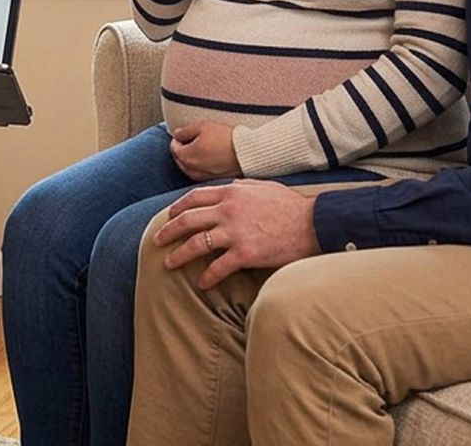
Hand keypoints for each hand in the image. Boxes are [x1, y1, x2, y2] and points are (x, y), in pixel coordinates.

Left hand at [151, 181, 320, 288]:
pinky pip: (218, 268)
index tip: (168, 217)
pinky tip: (202, 284)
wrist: (313, 223)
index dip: (177, 208)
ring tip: (168, 264)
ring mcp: (235, 232)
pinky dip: (207, 277)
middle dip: (168, 231)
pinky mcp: (245, 254)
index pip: (194, 199)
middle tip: (157, 241)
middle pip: (187, 221)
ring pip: (196, 244)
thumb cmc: (291, 205)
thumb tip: (228, 188)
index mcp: (231, 193)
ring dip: (178, 255)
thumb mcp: (262, 186)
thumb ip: (241, 187)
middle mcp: (228, 211)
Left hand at [170, 122, 241, 180]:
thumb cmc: (225, 138)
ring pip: (189, 168)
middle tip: (192, 140)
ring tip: (202, 149)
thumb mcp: (202, 126)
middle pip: (180, 159)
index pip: (174, 147)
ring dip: (191, 159)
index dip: (178, 138)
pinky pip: (200, 174)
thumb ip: (185, 131)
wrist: (247, 153)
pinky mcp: (213, 181)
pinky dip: (201, 167)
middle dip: (183, 150)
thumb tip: (177, 135)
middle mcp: (191, 170)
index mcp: (186, 157)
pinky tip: (210, 159)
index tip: (185, 134)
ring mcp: (202, 177)